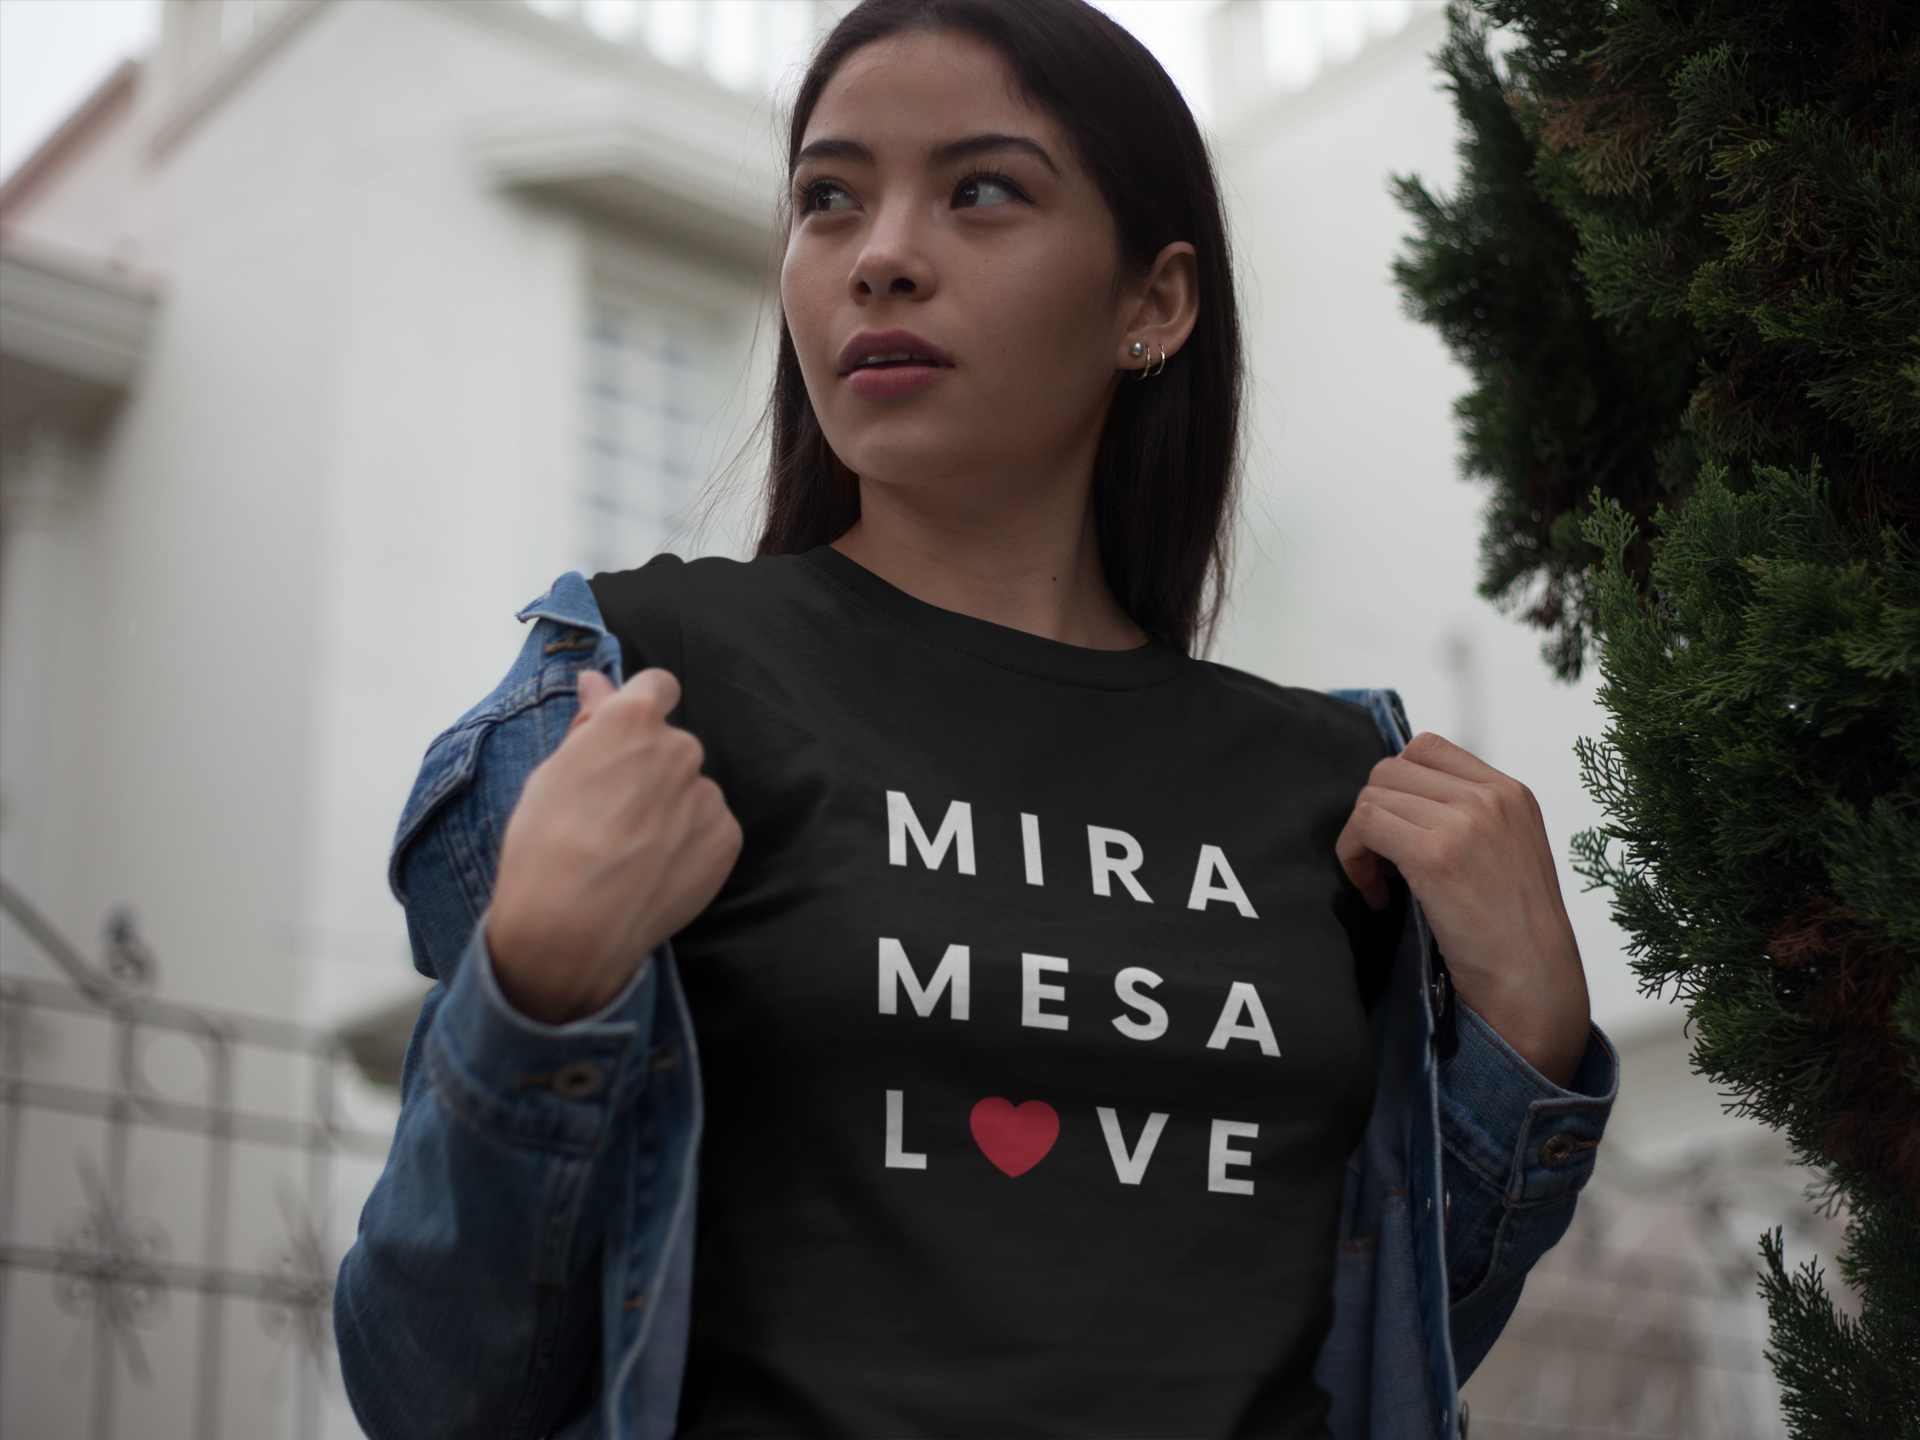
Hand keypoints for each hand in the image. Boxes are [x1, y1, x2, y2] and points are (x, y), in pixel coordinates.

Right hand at [486, 669, 741, 1024]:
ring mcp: (707, 793)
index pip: (658, 685)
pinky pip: (709, 828)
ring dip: (672, 810)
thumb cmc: (545, 847)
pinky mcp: (726, 836)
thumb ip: (588, 724)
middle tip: (613, 815)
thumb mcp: (552, 774)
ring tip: (631, 852)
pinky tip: (655, 871)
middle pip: (673, 746)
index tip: (628, 736)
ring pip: (692, 791)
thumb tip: (597, 682)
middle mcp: (680, 747)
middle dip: (652, 770)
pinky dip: (690, 844)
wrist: (572, 927)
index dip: (642, 708)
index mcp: (632, 719)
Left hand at [1335, 733, 1590, 1085]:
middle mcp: (1490, 796)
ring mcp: (1465, 821)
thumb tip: (1401, 802)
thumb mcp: (1508, 854)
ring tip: (1379, 885)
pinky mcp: (1436, 853)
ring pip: (1372, 796)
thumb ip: (1468, 819)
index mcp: (1511, 792)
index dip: (1397, 788)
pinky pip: (1365, 825)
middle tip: (1381, 864)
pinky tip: (1375, 896)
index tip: (1398, 832)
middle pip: (1391, 770)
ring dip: (1360, 840)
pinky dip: (1354, 858)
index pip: (1426, 749)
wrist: (1537, 987)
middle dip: (1373, 814)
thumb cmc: (1517, 936)